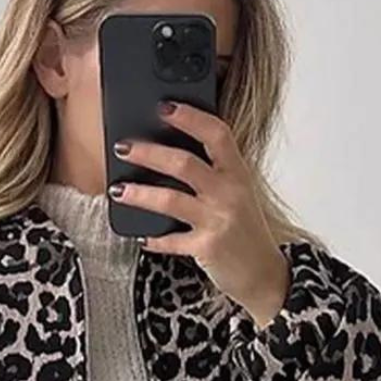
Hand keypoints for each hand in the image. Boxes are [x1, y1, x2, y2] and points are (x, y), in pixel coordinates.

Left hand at [109, 100, 289, 327]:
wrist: (263, 274)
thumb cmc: (245, 230)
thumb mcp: (238, 194)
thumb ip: (213, 173)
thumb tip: (167, 153)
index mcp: (238, 173)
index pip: (217, 133)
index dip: (190, 117)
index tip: (163, 106)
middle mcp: (229, 193)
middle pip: (184, 163)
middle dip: (148, 153)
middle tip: (123, 147)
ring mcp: (217, 221)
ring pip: (170, 200)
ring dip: (139, 193)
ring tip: (117, 190)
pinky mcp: (206, 248)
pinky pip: (170, 240)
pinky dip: (152, 238)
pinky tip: (140, 236)